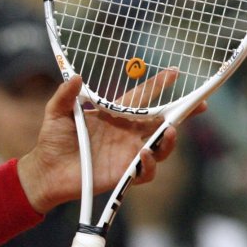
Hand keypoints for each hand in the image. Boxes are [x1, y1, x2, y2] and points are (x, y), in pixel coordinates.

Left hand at [17, 71, 204, 213]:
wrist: (46, 171)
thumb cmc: (53, 141)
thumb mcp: (57, 113)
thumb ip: (65, 95)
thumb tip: (75, 77)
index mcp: (114, 116)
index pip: (142, 98)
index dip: (158, 86)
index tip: (174, 73)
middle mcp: (127, 133)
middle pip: (162, 121)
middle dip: (183, 113)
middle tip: (200, 104)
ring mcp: (128, 153)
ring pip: (161, 147)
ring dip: (169, 140)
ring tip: (170, 130)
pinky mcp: (124, 173)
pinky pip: (146, 171)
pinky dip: (149, 164)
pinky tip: (142, 155)